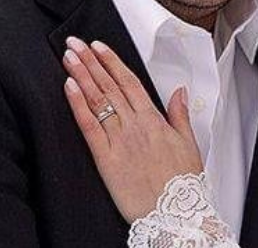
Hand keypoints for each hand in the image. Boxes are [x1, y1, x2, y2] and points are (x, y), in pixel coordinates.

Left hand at [62, 36, 202, 221]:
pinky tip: (69, 87)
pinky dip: (78, 104)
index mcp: (154, 119)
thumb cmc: (182, 183)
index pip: (129, 81)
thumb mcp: (189, 144)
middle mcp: (135, 125)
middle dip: (91, 61)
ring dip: (82, 75)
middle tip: (75, 43)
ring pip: (97, 100)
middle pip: (109, 85)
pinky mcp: (106, 158)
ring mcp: (119, 140)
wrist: (175, 213)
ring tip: (69, 57)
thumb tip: (179, 92)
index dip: (112, 62)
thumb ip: (180, 115)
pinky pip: (88, 126)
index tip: (98, 46)